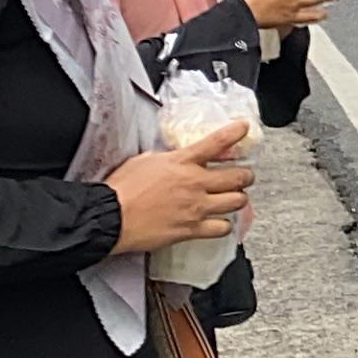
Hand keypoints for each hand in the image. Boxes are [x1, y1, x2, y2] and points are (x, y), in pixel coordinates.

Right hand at [108, 121, 254, 255]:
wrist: (111, 217)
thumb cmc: (122, 189)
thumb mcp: (144, 160)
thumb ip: (168, 159)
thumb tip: (175, 159)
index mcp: (182, 162)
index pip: (217, 142)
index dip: (235, 133)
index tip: (244, 128)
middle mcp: (195, 183)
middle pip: (238, 177)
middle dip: (246, 175)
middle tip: (244, 176)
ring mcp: (196, 207)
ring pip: (237, 202)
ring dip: (239, 199)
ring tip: (235, 198)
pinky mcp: (192, 229)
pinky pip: (222, 228)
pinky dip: (225, 226)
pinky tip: (220, 222)